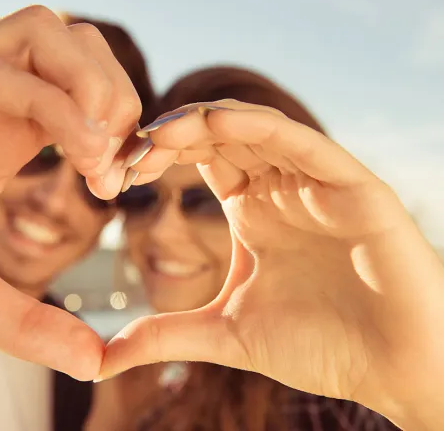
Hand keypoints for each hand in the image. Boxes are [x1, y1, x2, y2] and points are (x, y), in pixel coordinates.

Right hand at [0, 6, 139, 380]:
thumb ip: (27, 324)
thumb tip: (93, 360)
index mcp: (2, 132)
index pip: (86, 89)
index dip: (123, 128)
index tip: (120, 186)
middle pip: (80, 45)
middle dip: (120, 97)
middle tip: (116, 168)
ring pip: (49, 33)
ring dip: (93, 87)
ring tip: (98, 157)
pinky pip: (1, 73)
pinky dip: (56, 106)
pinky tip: (77, 156)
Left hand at [103, 100, 443, 427]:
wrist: (393, 370)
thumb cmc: (319, 348)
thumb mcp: (225, 334)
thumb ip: (164, 335)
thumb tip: (100, 360)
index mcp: (251, 210)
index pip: (198, 156)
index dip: (155, 155)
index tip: (112, 174)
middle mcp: (280, 188)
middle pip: (218, 134)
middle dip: (169, 135)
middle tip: (126, 153)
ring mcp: (315, 183)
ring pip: (254, 127)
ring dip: (203, 121)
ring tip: (158, 134)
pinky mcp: (352, 186)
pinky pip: (302, 141)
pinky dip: (258, 126)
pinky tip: (216, 122)